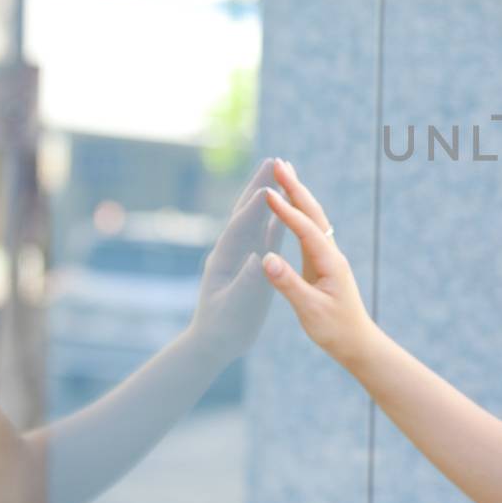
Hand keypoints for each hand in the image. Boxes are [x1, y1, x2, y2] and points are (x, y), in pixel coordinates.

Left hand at [185, 157, 284, 363]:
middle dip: (259, 185)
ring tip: (281, 173)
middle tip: (274, 160)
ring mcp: (242, 253)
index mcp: (224, 258)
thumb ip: (247, 282)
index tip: (270, 185)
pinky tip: (286, 207)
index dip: (255, 205)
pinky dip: (275, 217)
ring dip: (268, 194)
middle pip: (246, 211)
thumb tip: (258, 258)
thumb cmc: (224, 327)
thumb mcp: (236, 306)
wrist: (215, 342)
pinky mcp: (252, 261)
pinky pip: (266, 234)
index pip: (241, 225)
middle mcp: (232, 250)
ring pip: (257, 218)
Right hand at [260, 159, 373, 361]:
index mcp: (329, 262)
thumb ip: (288, 284)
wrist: (357, 343)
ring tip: (283, 173)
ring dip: (298, 195)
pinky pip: (308, 230)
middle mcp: (331, 253)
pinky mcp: (322, 263)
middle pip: (313, 213)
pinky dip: (297, 213)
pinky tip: (289, 205)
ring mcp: (328, 256)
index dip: (285, 211)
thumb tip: (267, 258)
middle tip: (278, 162)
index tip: (267, 192)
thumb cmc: (335, 330)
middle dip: (295, 187)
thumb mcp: (310, 310)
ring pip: (312, 218)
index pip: (305, 229)